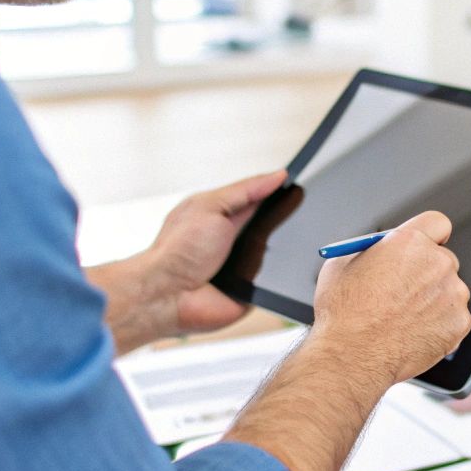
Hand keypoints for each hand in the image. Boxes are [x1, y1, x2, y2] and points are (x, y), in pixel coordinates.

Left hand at [95, 171, 288, 352]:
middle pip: (275, 225)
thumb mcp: (210, 206)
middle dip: (287, 221)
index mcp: (225, 215)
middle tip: (298, 216)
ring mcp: (246, 265)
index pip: (261, 198)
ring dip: (283, 251)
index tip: (303, 180)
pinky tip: (275, 273)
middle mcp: (236, 239)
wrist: (167, 294)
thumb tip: (277, 176)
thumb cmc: (177, 250)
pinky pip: (277, 281)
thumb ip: (245, 190)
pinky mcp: (253, 290)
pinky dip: (278, 277)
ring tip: (275, 248)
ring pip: (281, 253)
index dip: (280, 190)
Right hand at [307, 210, 470, 384]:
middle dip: (428, 272)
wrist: (352, 356)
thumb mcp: (342, 265)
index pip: (436, 223)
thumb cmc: (342, 313)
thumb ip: (371, 252)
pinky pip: (454, 319)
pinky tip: (413, 334)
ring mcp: (453, 294)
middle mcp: (437, 262)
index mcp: (409, 241)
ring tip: (403, 320)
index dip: (429, 235)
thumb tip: (382, 252)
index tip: (423, 247)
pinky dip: (439, 326)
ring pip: (449, 291)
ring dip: (434, 301)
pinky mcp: (460, 323)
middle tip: (408, 290)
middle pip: (444, 259)